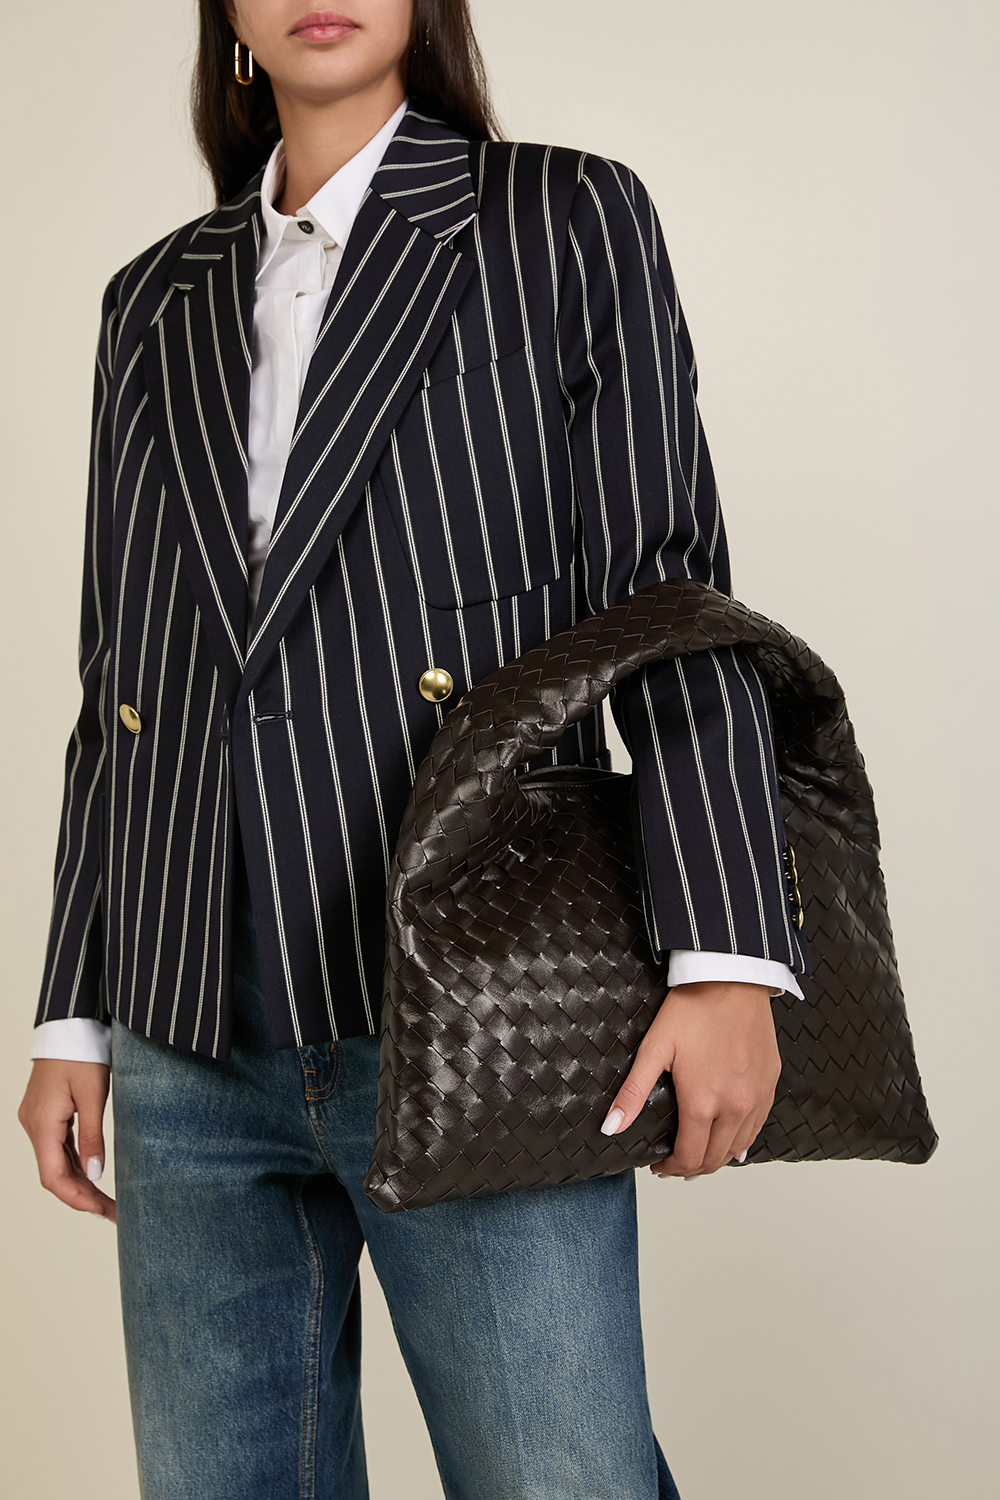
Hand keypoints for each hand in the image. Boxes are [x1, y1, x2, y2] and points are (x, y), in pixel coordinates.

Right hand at [18, 1060, 115, 1220]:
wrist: (69, 1025)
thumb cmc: (82, 1053)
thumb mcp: (93, 1095)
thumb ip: (93, 1137)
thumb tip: (95, 1175)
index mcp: (42, 1123)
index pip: (53, 1177)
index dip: (77, 1199)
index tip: (104, 1211)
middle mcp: (34, 1125)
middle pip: (54, 1174)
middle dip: (82, 1195)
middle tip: (114, 1211)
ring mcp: (37, 1120)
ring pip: (55, 1162)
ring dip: (79, 1182)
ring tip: (107, 1199)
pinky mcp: (45, 1114)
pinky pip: (57, 1147)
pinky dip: (74, 1164)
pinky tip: (92, 1174)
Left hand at [600, 981, 780, 1178]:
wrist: (732, 978)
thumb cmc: (694, 1007)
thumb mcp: (654, 1049)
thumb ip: (633, 1093)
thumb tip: (612, 1128)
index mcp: (703, 1103)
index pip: (689, 1157)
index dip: (671, 1168)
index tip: (659, 1165)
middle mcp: (735, 1107)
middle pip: (714, 1159)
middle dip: (692, 1168)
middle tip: (674, 1165)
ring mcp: (757, 1097)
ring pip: (738, 1147)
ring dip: (716, 1158)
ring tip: (698, 1155)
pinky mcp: (770, 1084)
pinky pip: (758, 1126)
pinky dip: (741, 1140)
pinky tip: (731, 1141)